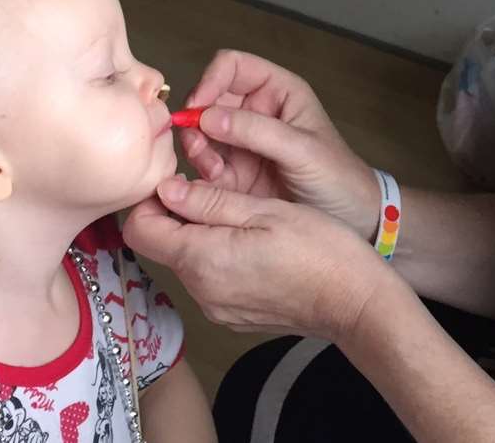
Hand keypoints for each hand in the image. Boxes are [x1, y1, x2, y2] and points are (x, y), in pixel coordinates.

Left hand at [123, 175, 394, 344]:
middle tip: (211, 188)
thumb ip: (209, 201)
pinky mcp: (233, 314)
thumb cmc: (320, 251)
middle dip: (177, 214)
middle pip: (163, 245)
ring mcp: (217, 307)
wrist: (354, 302)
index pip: (140, 229)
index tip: (174, 179)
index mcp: (203, 260)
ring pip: (187, 261)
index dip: (150, 199)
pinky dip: (217, 256)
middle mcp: (201, 291)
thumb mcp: (264, 210)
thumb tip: (166, 189)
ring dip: (200, 234)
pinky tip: (251, 243)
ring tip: (239, 214)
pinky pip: (209, 279)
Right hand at [179, 50, 381, 237]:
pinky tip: (214, 185)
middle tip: (198, 145)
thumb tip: (207, 116)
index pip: (232, 66)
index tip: (199, 105)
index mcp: (277, 92)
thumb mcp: (303, 150)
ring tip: (213, 170)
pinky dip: (199, 173)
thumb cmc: (338, 177)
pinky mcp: (232, 175)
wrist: (352, 222)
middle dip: (197, 119)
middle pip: (207, 99)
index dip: (211, 79)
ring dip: (196, 148)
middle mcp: (254, 113)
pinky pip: (203, 165)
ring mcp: (241, 144)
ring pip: (199, 133)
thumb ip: (257, 131)